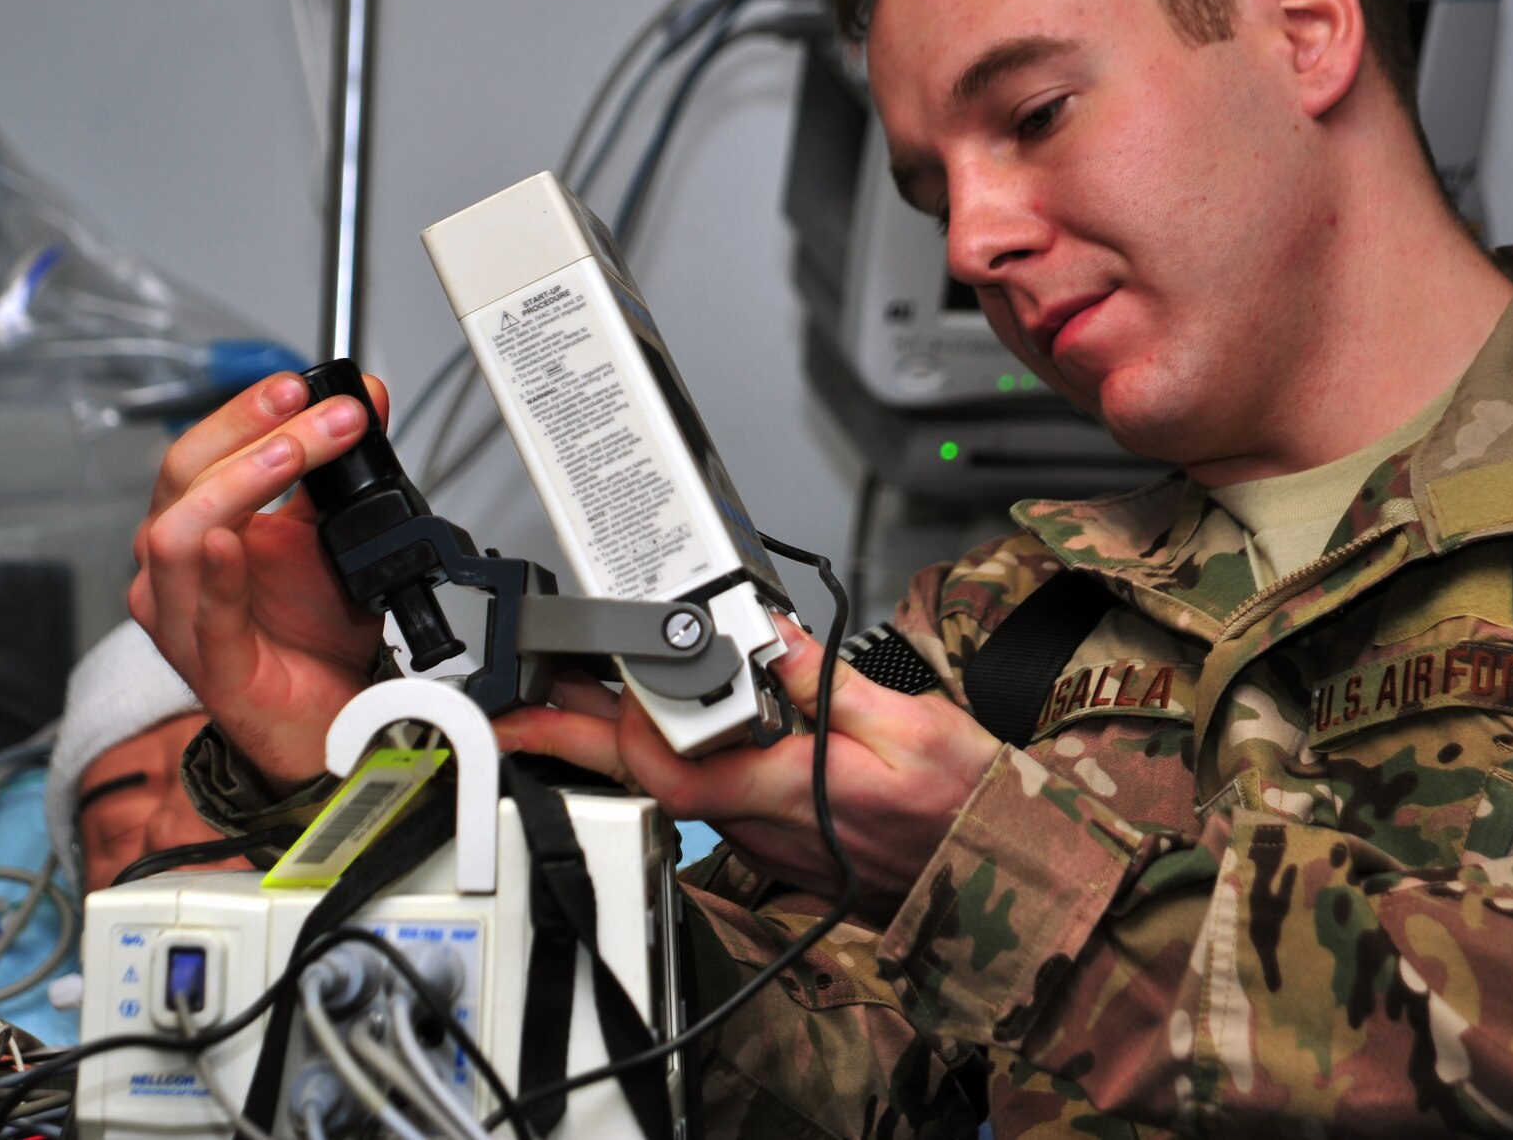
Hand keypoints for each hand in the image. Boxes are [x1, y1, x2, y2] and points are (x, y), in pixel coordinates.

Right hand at [129, 371, 390, 793]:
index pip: (202, 450)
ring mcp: (182, 617)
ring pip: (175, 535)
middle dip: (254, 433)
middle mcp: (176, 566)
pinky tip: (233, 540)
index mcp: (198, 524)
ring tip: (292, 454)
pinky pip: (202, 615)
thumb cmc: (312, 634)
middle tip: (324, 414)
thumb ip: (340, 468)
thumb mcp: (335, 532)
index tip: (304, 385)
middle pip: (184, 478)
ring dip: (240, 484)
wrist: (330, 717)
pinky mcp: (210, 666)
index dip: (247, 411)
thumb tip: (370, 396)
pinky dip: (218, 573)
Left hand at [495, 619, 1002, 921]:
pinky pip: (704, 797)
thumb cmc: (964, 811)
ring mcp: (762, 838)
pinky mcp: (774, 837)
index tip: (578, 692)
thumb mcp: (909, 723)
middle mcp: (760, 825)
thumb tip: (771, 632)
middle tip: (516, 707)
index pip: (674, 770)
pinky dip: (668, 757)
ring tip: (569, 691)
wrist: (996, 881)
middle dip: (573, 737)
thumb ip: (827, 679)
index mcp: (786, 791)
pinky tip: (652, 727)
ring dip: (615, 741)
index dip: (616, 731)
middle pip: (645, 779)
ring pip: (668, 788)